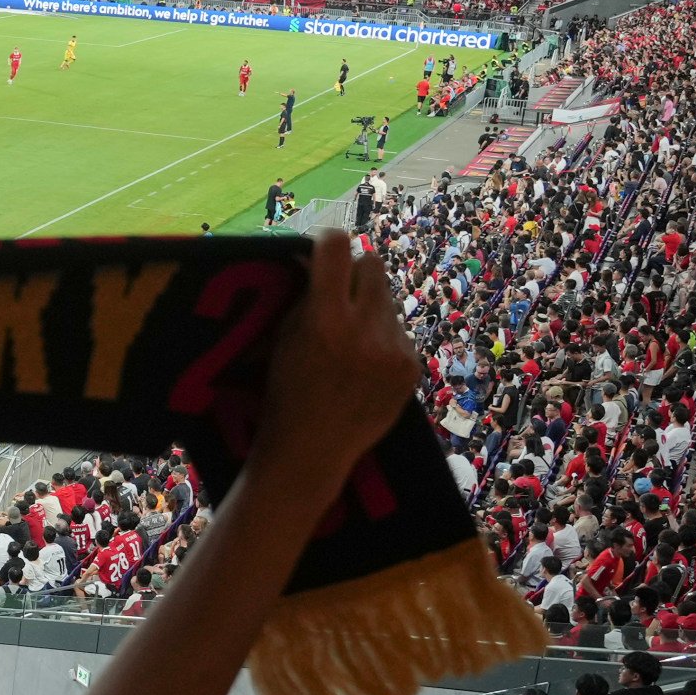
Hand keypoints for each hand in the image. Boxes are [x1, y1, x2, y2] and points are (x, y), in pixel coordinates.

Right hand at [256, 232, 426, 482]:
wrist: (313, 452)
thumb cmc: (286, 394)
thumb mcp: (283, 338)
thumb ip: (306, 296)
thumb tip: (317, 256)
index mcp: (325, 319)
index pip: (337, 247)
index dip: (327, 242)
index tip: (322, 251)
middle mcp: (366, 329)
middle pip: (372, 263)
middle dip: (354, 274)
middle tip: (340, 296)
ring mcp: (395, 349)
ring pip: (388, 299)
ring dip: (370, 309)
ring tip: (351, 343)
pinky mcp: (412, 366)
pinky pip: (399, 331)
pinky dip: (382, 340)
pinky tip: (366, 368)